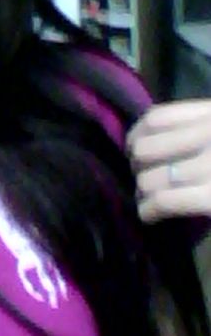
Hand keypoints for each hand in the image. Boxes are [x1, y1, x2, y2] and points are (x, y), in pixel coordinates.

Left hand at [126, 100, 210, 222]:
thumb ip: (195, 128)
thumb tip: (145, 143)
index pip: (155, 119)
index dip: (134, 137)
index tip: (132, 150)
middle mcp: (209, 134)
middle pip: (144, 150)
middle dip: (138, 169)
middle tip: (145, 180)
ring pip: (148, 180)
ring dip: (142, 194)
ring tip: (149, 200)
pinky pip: (163, 201)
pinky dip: (149, 211)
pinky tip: (150, 216)